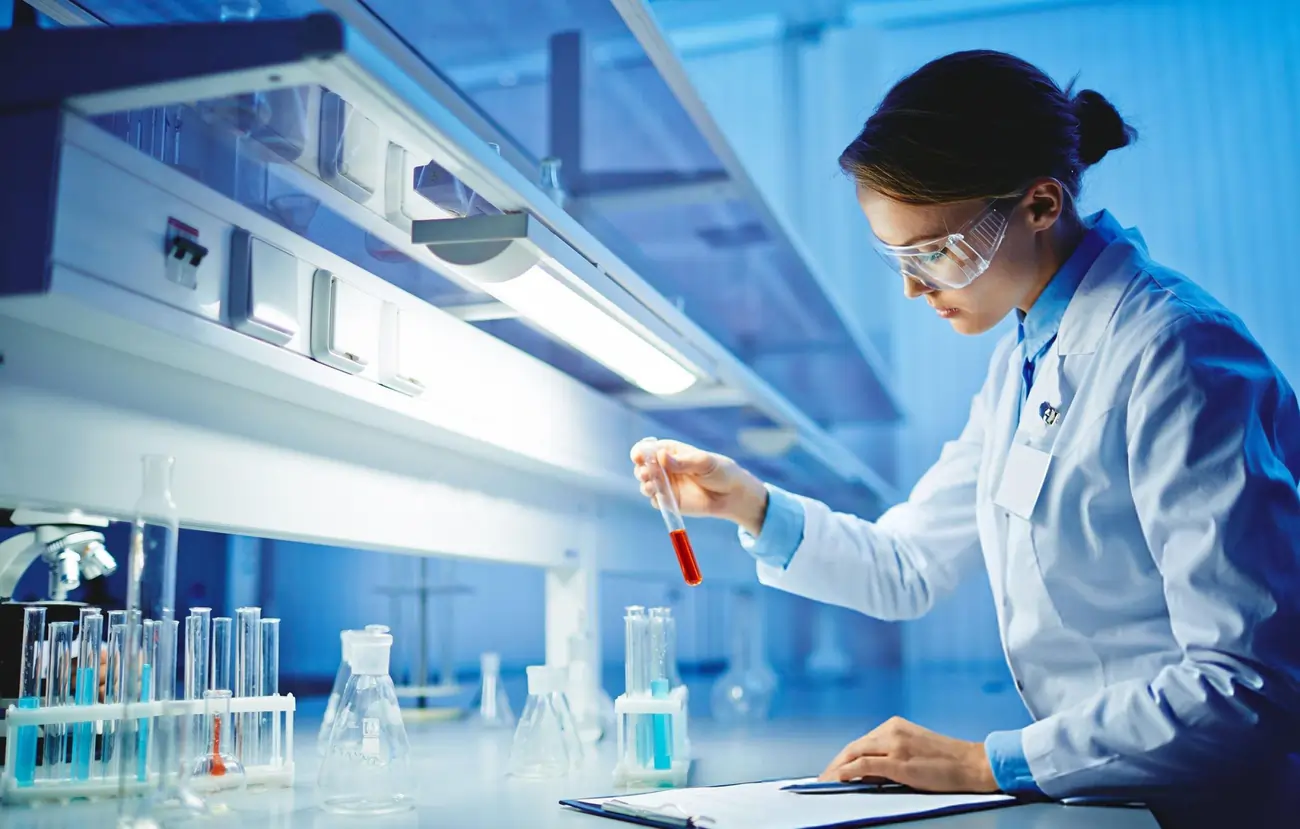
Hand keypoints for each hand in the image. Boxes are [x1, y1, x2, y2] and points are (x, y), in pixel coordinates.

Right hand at [630, 440, 767, 534]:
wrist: (732, 495)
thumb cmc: (720, 472)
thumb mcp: (704, 462)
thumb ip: (683, 462)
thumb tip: (661, 456)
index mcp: (671, 451)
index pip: (648, 449)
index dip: (641, 451)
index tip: (639, 456)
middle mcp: (664, 467)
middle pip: (642, 467)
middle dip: (641, 469)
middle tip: (647, 474)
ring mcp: (666, 485)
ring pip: (646, 484)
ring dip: (645, 484)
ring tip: (651, 485)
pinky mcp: (670, 501)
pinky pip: (656, 500)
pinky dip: (654, 499)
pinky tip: (661, 497)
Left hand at [820, 717, 998, 793]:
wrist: (972, 763)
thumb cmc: (947, 762)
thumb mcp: (914, 751)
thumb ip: (891, 756)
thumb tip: (866, 774)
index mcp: (894, 726)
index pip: (861, 742)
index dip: (844, 758)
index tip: (833, 770)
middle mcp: (891, 730)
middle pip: (853, 747)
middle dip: (836, 764)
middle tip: (822, 779)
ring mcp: (895, 744)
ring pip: (854, 754)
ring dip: (837, 770)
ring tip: (825, 783)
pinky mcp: (899, 761)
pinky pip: (865, 765)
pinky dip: (848, 771)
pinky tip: (839, 779)